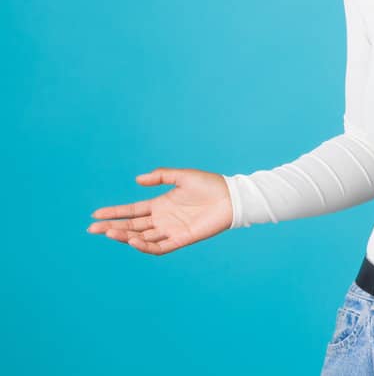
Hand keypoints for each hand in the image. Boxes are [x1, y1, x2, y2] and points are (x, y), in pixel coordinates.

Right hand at [87, 168, 232, 255]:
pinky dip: (145, 246)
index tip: (95, 214)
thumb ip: (160, 176)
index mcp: (160, 205)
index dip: (114, 213)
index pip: (131, 211)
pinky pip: (159, 247)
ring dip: (125, 236)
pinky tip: (132, 241)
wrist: (231, 197)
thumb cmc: (209, 184)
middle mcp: (162, 219)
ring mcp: (171, 230)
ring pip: (142, 238)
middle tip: (92, 229)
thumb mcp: (182, 176)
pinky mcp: (182, 239)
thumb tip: (137, 180)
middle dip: (111, 227)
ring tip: (109, 233)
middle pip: (132, 226)